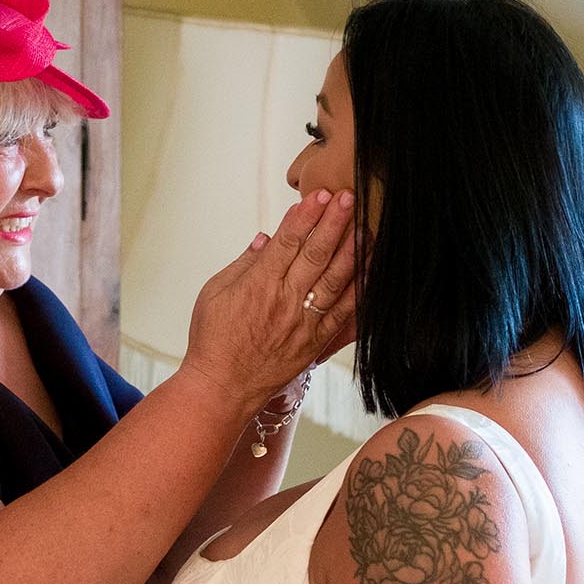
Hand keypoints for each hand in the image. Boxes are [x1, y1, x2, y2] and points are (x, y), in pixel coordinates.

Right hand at [182, 190, 359, 411]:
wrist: (222, 388)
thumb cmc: (213, 341)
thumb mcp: (214, 293)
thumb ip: (243, 264)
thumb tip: (267, 239)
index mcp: (258, 285)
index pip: (286, 242)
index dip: (305, 216)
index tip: (318, 194)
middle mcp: (285, 301)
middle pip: (315, 254)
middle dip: (334, 222)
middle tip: (349, 196)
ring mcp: (304, 322)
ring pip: (335, 279)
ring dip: (353, 249)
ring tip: (366, 224)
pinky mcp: (316, 341)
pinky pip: (344, 312)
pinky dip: (359, 290)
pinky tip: (371, 269)